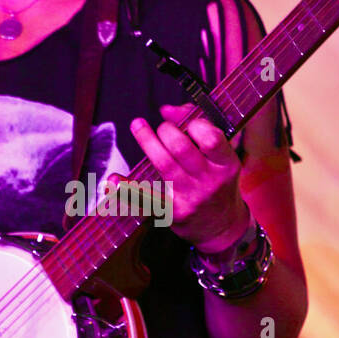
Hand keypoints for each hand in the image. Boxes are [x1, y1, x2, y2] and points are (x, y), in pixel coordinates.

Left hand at [129, 102, 250, 252]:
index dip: (196, 125)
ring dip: (147, 141)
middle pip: (181, 149)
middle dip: (167, 131)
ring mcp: (190, 198)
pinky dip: (127, 190)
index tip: (188, 124)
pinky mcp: (173, 212)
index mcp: (226, 164)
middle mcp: (210, 182)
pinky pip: (147, 198)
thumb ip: (198, 127)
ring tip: (138, 126)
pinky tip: (112, 181)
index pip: (212, 139)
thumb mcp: (220, 157)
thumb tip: (166, 110)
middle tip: (163, 129)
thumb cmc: (218, 182)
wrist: (222, 227)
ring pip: (164, 165)